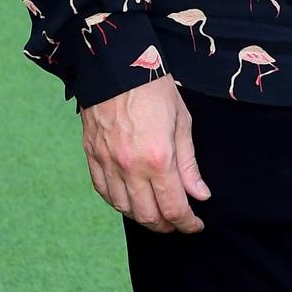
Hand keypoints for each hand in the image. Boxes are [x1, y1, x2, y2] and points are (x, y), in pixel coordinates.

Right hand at [81, 75, 209, 233]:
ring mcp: (107, 163)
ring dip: (143, 217)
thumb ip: (189, 165)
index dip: (187, 224)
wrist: (116, 65)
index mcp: (158, 159)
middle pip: (148, 216)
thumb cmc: (154, 89)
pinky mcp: (92, 156)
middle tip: (179, 222)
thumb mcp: (182, 123)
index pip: (174, 208)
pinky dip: (119, 203)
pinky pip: (104, 191)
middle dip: (167, 226)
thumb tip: (199, 195)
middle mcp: (130, 167)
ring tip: (158, 212)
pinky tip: (131, 200)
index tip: (195, 225)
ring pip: (124, 208)